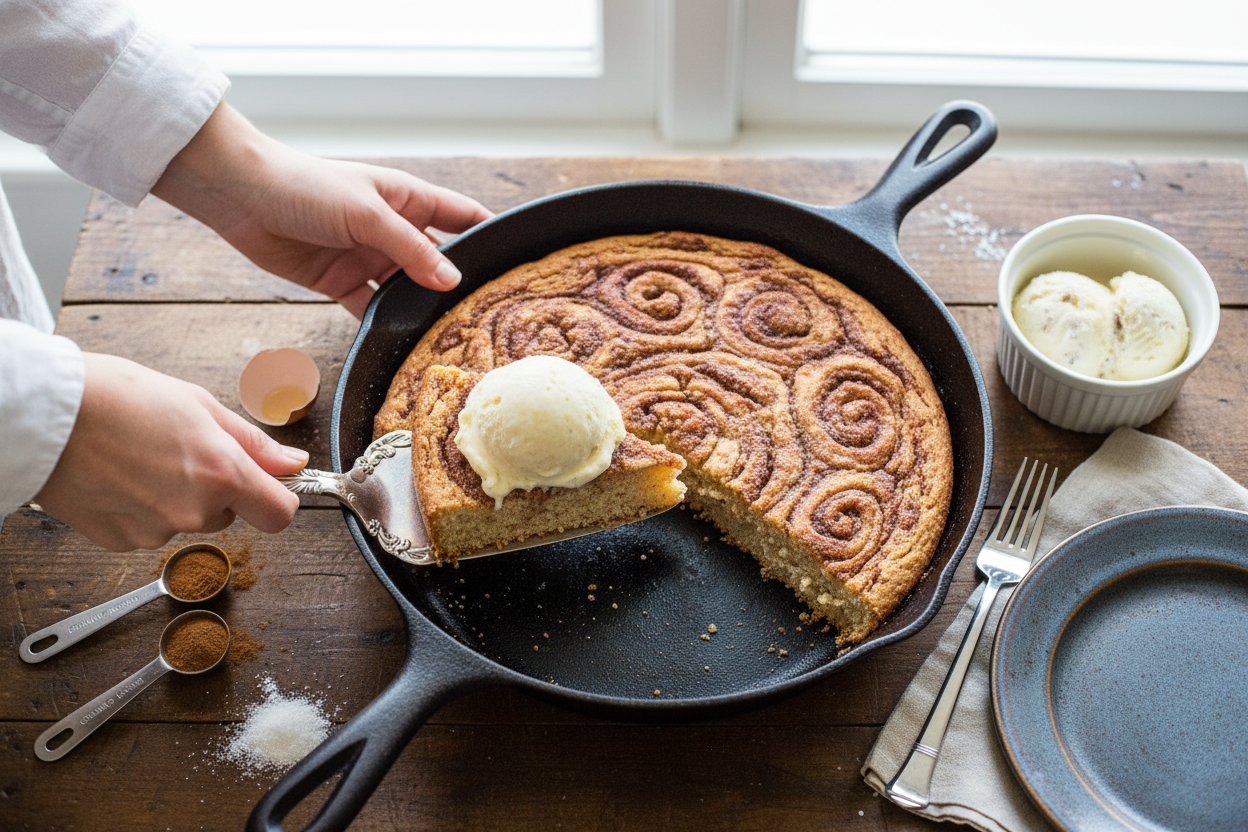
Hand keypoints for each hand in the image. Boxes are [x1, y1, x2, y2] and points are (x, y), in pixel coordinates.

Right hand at [34, 353, 306, 550]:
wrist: (44, 413)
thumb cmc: (118, 396)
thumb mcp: (199, 405)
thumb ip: (252, 443)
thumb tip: (293, 463)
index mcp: (222, 474)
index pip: (280, 514)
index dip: (278, 499)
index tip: (269, 485)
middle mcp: (194, 511)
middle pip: (229, 514)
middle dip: (216, 488)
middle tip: (180, 449)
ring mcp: (155, 531)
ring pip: (187, 521)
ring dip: (177, 498)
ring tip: (142, 457)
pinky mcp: (120, 542)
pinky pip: (150, 529)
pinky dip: (142, 509)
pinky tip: (119, 476)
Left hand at [151, 104, 492, 317]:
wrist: (240, 194)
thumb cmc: (304, 185)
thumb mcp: (366, 213)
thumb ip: (410, 249)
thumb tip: (451, 281)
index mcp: (408, 199)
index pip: (463, 218)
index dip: (490, 236)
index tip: (518, 262)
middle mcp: (394, 230)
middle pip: (439, 261)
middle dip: (461, 285)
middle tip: (489, 316)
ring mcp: (369, 258)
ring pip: (408, 291)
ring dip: (424, 310)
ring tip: (453, 337)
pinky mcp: (341, 283)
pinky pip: (373, 309)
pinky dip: (387, 325)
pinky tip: (405, 343)